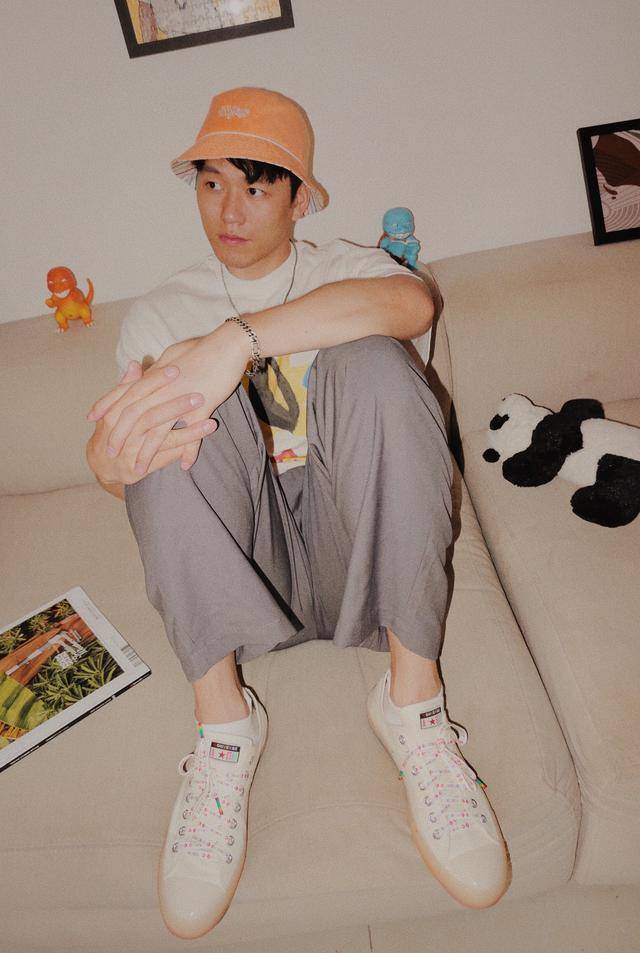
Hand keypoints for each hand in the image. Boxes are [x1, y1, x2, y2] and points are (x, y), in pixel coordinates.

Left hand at [86, 323, 249, 476]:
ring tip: (138, 469)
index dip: (106, 405)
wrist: (229, 344)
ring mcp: (181, 399)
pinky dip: (188, 450)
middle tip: (110, 452)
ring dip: (147, 452)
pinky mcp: (203, 406)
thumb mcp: (173, 355)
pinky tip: (184, 466)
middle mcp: (163, 388)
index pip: (124, 392)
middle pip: (134, 415)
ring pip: (158, 429)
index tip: (92, 418)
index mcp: (155, 375)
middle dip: (120, 435)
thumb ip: (157, 370)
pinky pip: (192, 433)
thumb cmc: (202, 347)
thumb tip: (147, 374)